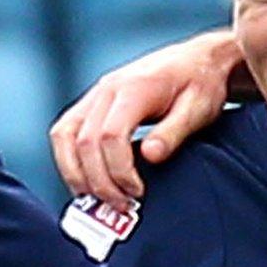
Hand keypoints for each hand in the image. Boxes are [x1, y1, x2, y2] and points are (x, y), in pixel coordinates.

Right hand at [51, 29, 242, 205]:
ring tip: (99, 200)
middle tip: (122, 206)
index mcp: (135, 88)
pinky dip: (70, 160)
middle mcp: (108, 88)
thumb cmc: (202, 84)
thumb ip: (173, 132)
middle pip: (84, 141)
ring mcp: (96, 94)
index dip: (119, 171)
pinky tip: (88, 181)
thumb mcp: (199, 109)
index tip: (138, 193)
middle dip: (99, 181)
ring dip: (76, 173)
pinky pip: (66, 132)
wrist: (198, 60)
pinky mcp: (92, 102)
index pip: (110, 135)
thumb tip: (149, 156)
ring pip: (65, 137)